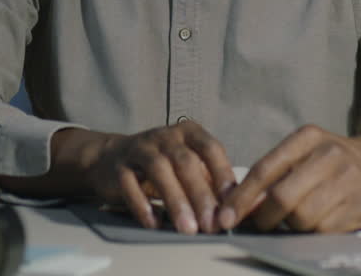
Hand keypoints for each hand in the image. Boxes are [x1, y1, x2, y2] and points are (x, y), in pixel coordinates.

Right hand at [87, 121, 236, 233]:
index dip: (222, 175)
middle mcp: (165, 136)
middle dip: (200, 195)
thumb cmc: (164, 165)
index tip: (232, 204)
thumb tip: (247, 205)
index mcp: (189, 133)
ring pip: (159, 170)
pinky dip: (142, 205)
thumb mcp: (191, 166)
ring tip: (188, 228)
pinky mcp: (119, 166)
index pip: (211, 149)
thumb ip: (215, 183)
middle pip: (186, 162)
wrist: (113, 158)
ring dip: (175, 200)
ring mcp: (140, 148)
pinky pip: (129, 184)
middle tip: (211, 224)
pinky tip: (154, 223)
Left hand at [217, 125, 360, 232]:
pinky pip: (322, 229)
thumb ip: (274, 175)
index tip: (227, 215)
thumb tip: (239, 205)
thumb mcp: (305, 154)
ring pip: (301, 217)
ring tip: (293, 219)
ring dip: (290, 226)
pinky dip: (312, 232)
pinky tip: (316, 222)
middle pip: (281, 197)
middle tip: (259, 224)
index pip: (265, 169)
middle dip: (263, 218)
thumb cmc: (335, 161)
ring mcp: (346, 180)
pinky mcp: (359, 205)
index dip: (242, 197)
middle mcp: (328, 155)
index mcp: (307, 137)